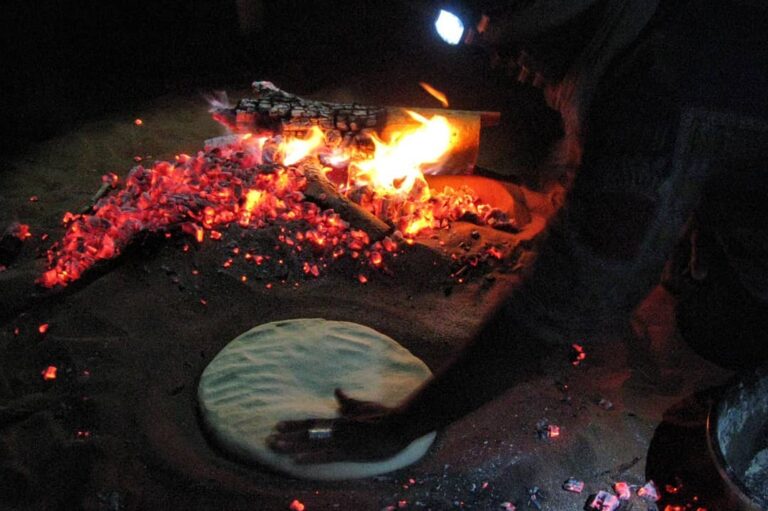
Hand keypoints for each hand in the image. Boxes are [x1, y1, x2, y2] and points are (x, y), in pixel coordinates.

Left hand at [266, 389, 413, 463]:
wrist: (398, 426)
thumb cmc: (383, 415)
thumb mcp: (363, 405)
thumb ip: (348, 402)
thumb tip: (337, 391)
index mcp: (339, 420)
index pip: (311, 422)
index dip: (294, 425)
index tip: (277, 427)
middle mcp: (336, 429)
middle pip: (307, 433)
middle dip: (287, 437)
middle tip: (268, 441)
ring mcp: (342, 441)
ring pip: (312, 443)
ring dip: (292, 446)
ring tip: (276, 448)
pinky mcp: (350, 452)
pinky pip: (326, 455)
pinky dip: (310, 457)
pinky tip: (296, 461)